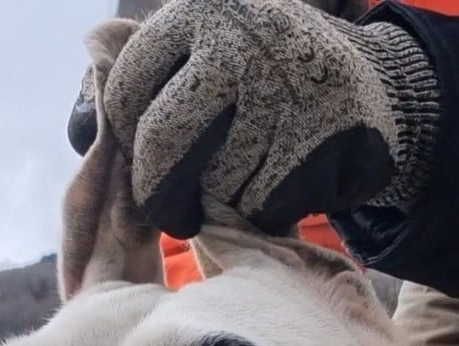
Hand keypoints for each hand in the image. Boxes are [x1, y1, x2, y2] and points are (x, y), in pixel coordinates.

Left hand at [100, 0, 438, 236]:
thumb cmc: (266, 76)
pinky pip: (263, 201)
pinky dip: (263, 208)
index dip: (127, 140)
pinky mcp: (322, 135)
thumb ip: (144, 71)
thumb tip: (83, 110)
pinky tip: (277, 189)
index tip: (141, 163)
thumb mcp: (206, 48)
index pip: (128, 89)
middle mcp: (240, 38)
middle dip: (159, 190)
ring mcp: (285, 86)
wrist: (375, 88)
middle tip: (168, 212)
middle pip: (164, 140)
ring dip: (220, 199)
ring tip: (238, 184)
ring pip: (215, 179)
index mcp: (198, 10)